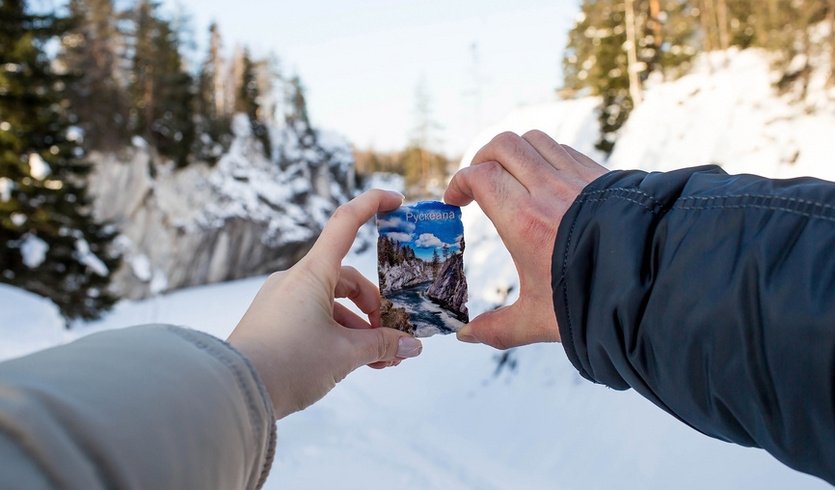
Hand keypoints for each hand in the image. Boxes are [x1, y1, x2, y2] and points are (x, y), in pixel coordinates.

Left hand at [227, 190, 422, 418]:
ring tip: (381, 361)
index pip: (345, 222)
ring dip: (359, 328)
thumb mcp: (344, 354)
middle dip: (374, 308)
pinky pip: (314, 318)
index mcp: (312, 273)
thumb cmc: (288, 363)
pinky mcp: (274, 322)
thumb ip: (382, 346)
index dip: (372, 204)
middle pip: (346, 279)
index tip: (397, 201)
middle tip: (393, 338)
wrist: (233, 392)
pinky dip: (337, 335)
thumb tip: (411, 347)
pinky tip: (354, 363)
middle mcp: (295, 280)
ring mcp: (282, 301)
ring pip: (331, 304)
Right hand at [444, 130, 606, 348]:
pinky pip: (563, 150)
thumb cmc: (594, 302)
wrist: (656, 286)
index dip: (459, 183)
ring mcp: (577, 178)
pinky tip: (544, 183)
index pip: (480, 176)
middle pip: (503, 146)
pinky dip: (544, 156)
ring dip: (513, 153)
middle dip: (481, 158)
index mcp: (524, 221)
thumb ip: (499, 328)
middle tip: (476, 184)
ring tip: (509, 178)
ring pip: (534, 140)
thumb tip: (468, 337)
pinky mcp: (601, 176)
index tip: (454, 202)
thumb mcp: (538, 320)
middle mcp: (548, 191)